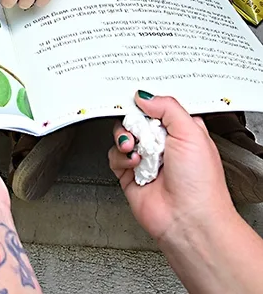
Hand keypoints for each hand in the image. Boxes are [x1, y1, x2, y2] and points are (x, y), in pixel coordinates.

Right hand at [108, 93, 234, 242]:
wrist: (189, 220)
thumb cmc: (201, 184)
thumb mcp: (191, 132)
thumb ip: (168, 107)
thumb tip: (144, 96)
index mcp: (182, 132)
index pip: (160, 107)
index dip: (149, 102)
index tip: (139, 98)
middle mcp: (164, 145)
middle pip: (137, 119)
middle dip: (134, 120)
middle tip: (139, 127)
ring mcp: (146, 160)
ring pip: (123, 134)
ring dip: (126, 138)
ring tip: (136, 147)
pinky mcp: (131, 175)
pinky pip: (114, 155)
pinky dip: (121, 157)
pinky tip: (135, 163)